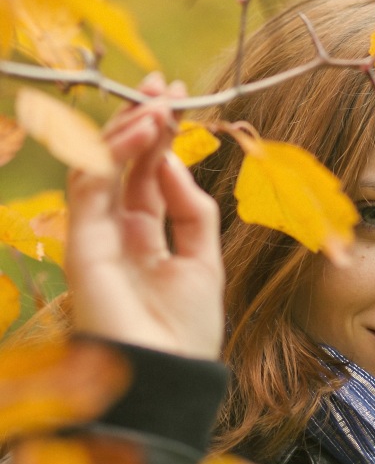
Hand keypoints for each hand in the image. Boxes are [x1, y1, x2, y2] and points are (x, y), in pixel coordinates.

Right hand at [65, 74, 224, 359]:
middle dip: (139, 121)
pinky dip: (110, 155)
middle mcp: (117, 232)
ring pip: (99, 167)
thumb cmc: (187, 330)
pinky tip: (139, 133)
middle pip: (121, 165)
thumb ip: (193, 211)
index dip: (159, 137)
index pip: (146, 176)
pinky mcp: (80, 244)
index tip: (177, 98)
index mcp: (146, 237)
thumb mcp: (204, 261)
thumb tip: (174, 162)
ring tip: (155, 106)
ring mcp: (96, 237)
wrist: (168, 377)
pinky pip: (89, 186)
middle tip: (161, 86)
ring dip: (125, 131)